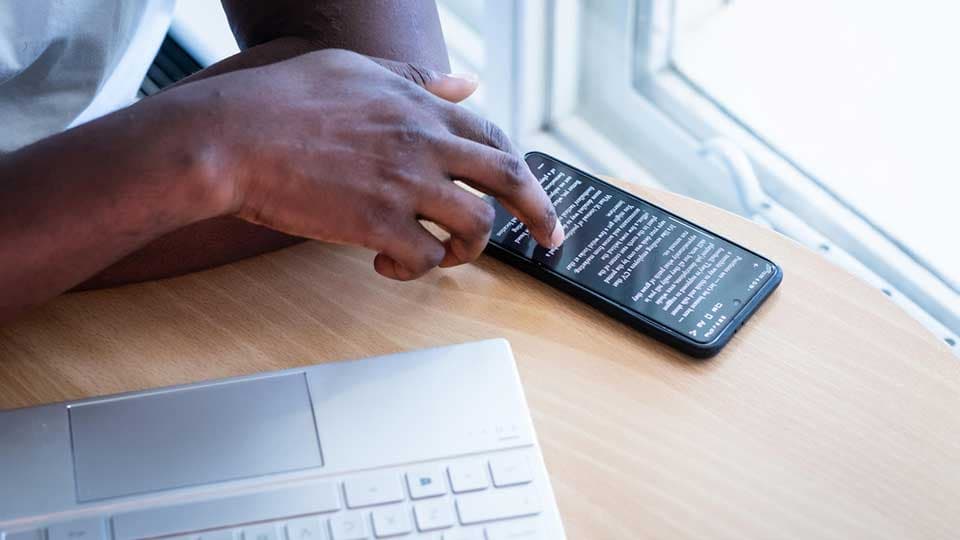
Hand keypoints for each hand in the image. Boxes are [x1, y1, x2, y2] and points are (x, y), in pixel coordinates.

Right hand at [166, 47, 562, 279]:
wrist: (230, 137)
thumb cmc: (283, 100)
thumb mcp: (357, 71)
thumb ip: (416, 79)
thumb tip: (465, 84)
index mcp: (422, 107)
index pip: (497, 137)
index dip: (526, 170)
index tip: (538, 195)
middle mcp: (424, 144)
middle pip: (510, 180)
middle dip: (541, 214)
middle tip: (552, 241)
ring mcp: (405, 184)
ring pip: (475, 227)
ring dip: (467, 250)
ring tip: (442, 256)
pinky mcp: (377, 223)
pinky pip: (424, 258)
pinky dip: (413, 270)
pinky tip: (385, 264)